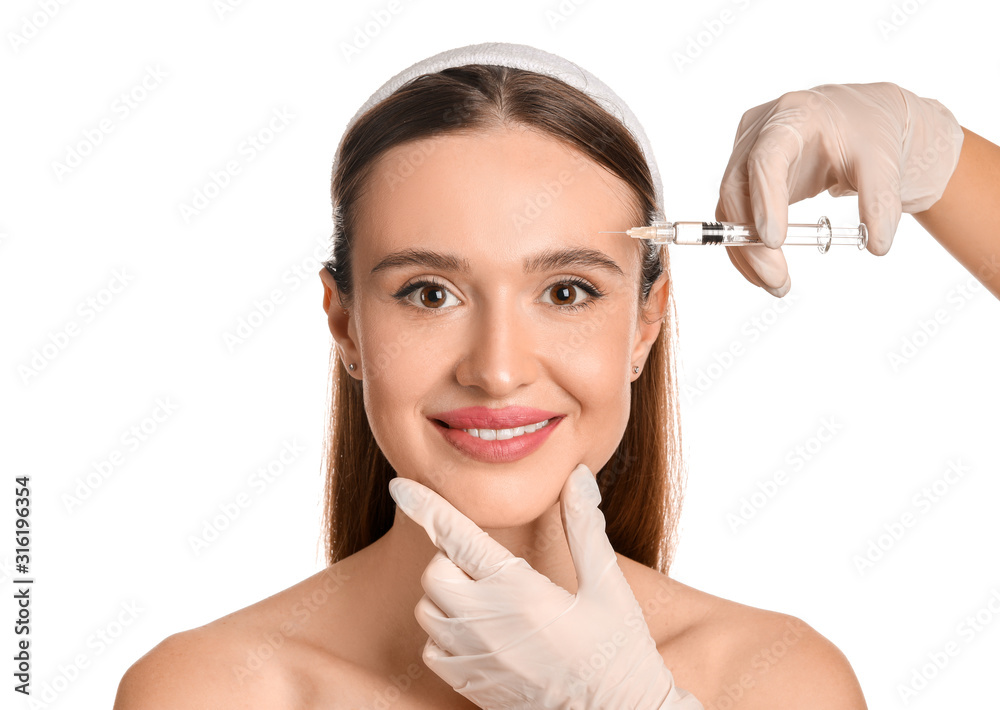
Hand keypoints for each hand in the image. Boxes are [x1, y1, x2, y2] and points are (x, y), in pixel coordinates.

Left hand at [387, 463, 702, 709]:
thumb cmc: (617, 652)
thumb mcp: (607, 585)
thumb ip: (585, 527)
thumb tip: (577, 476)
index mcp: (520, 592)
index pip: (457, 537)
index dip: (426, 506)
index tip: (401, 486)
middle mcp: (487, 625)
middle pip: (434, 574)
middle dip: (452, 560)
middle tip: (487, 565)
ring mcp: (475, 659)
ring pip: (428, 611)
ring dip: (447, 595)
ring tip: (487, 597)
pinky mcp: (470, 684)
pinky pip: (433, 650)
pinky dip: (444, 633)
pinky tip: (480, 630)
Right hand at [716, 82, 963, 295]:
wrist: (863, 123)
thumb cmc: (870, 133)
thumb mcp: (885, 160)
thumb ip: (881, 199)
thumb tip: (876, 244)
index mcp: (794, 115)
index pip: (766, 159)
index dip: (764, 200)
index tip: (774, 242)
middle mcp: (759, 133)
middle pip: (737, 190)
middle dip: (751, 241)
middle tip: (777, 280)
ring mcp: (746, 155)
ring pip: (729, 209)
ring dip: (746, 252)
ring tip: (777, 285)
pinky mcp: (746, 178)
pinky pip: (735, 218)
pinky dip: (748, 249)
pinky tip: (767, 273)